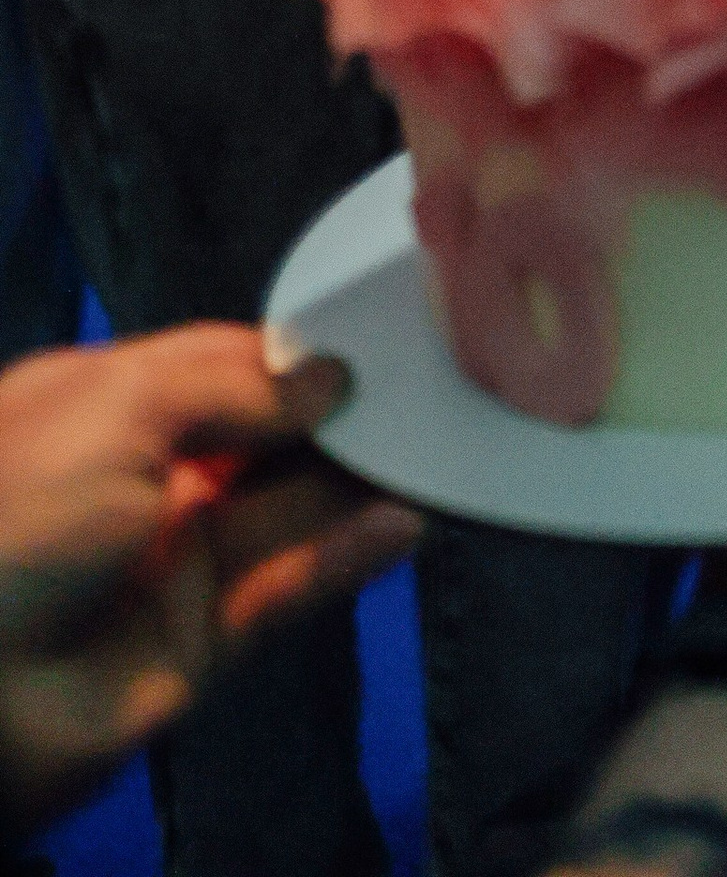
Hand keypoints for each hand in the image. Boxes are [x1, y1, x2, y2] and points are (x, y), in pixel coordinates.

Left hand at [0, 329, 419, 834]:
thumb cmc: (22, 510)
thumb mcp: (119, 405)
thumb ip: (234, 386)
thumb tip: (327, 377)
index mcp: (106, 404)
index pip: (221, 363)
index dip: (295, 351)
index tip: (380, 331)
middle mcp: (145, 476)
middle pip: (264, 436)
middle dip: (340, 413)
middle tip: (433, 385)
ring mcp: (176, 559)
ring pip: (286, 509)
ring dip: (358, 483)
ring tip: (440, 448)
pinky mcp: (203, 638)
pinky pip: (285, 587)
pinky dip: (345, 556)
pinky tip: (404, 524)